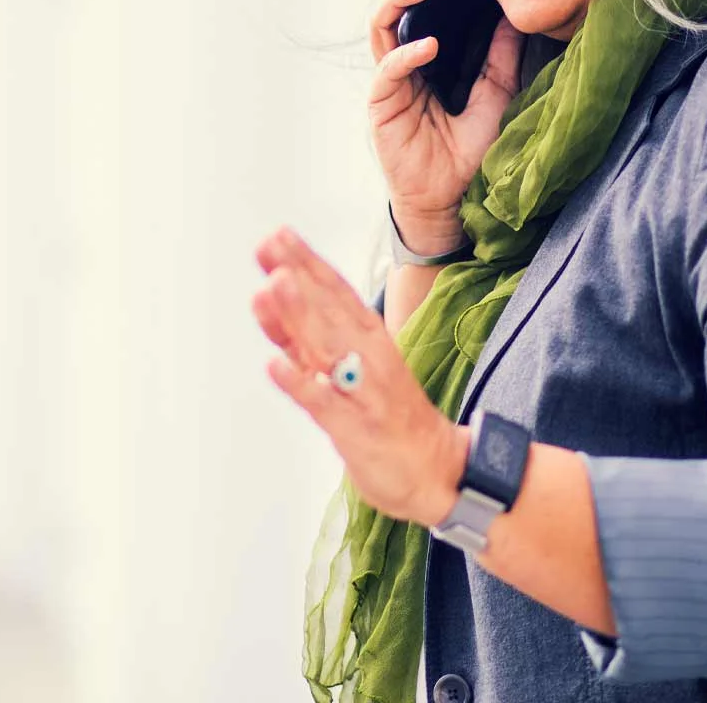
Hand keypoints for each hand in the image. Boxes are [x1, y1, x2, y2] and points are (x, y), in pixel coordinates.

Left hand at [252, 225, 466, 526]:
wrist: (438, 471)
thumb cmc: (386, 416)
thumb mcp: (346, 368)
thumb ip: (306, 339)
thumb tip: (268, 299)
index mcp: (368, 339)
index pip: (335, 293)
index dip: (306, 263)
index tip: (278, 235)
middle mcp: (367, 357)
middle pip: (329, 310)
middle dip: (299, 276)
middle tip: (270, 244)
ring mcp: (361, 392)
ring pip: (327, 348)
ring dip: (299, 316)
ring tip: (271, 286)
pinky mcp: (354, 429)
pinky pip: (325, 404)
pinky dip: (301, 384)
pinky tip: (275, 365)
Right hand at [369, 0, 525, 251]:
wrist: (454, 203)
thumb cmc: (468, 155)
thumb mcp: (495, 96)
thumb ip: (500, 59)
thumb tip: (516, 17)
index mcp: (424, 60)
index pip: (420, 7)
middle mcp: (401, 67)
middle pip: (395, 8)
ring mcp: (388, 86)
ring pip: (382, 31)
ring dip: (399, 2)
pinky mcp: (381, 109)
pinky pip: (387, 73)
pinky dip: (405, 56)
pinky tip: (427, 45)